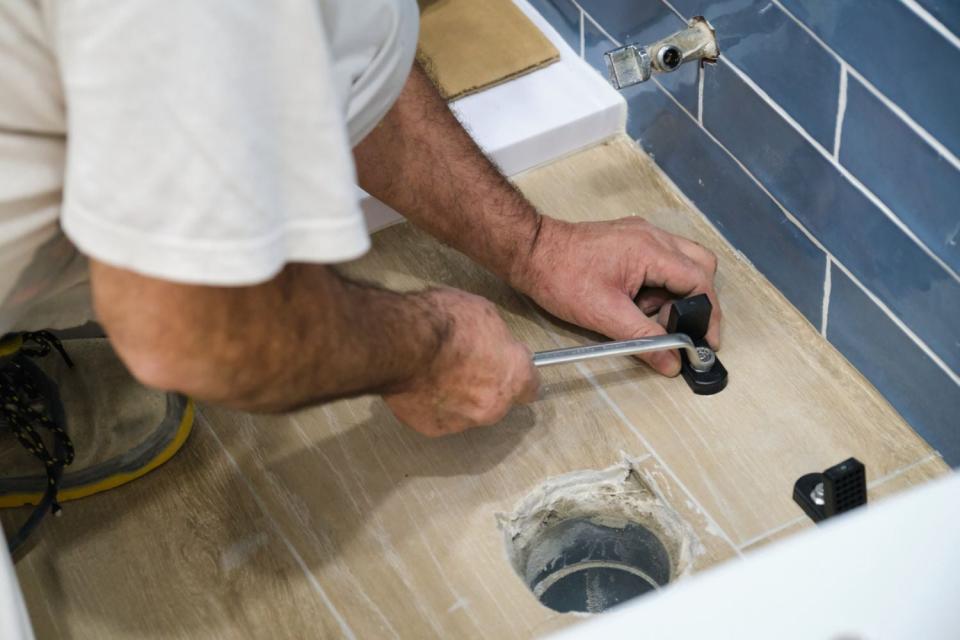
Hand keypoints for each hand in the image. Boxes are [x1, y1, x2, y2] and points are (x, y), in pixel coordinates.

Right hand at [383, 288, 539, 435]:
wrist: (403, 343)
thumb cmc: (442, 324)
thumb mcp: (484, 313)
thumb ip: (496, 338)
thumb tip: (492, 342)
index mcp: (514, 375)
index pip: (531, 387)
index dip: (518, 374)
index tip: (508, 366)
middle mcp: (493, 405)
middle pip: (497, 401)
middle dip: (484, 385)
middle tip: (465, 362)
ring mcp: (463, 420)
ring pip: (467, 412)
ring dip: (457, 396)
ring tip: (437, 372)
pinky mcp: (433, 427)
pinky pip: (438, 417)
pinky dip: (431, 405)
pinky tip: (421, 383)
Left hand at [513, 216, 720, 375]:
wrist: (530, 251)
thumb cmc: (560, 277)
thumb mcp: (605, 315)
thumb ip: (644, 339)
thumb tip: (672, 362)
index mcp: (651, 250)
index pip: (700, 282)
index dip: (708, 315)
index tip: (706, 342)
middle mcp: (653, 236)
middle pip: (700, 267)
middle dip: (697, 301)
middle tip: (678, 328)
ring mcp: (642, 234)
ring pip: (682, 263)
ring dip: (675, 293)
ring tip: (647, 314)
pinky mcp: (630, 239)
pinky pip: (661, 260)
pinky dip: (658, 284)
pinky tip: (636, 302)